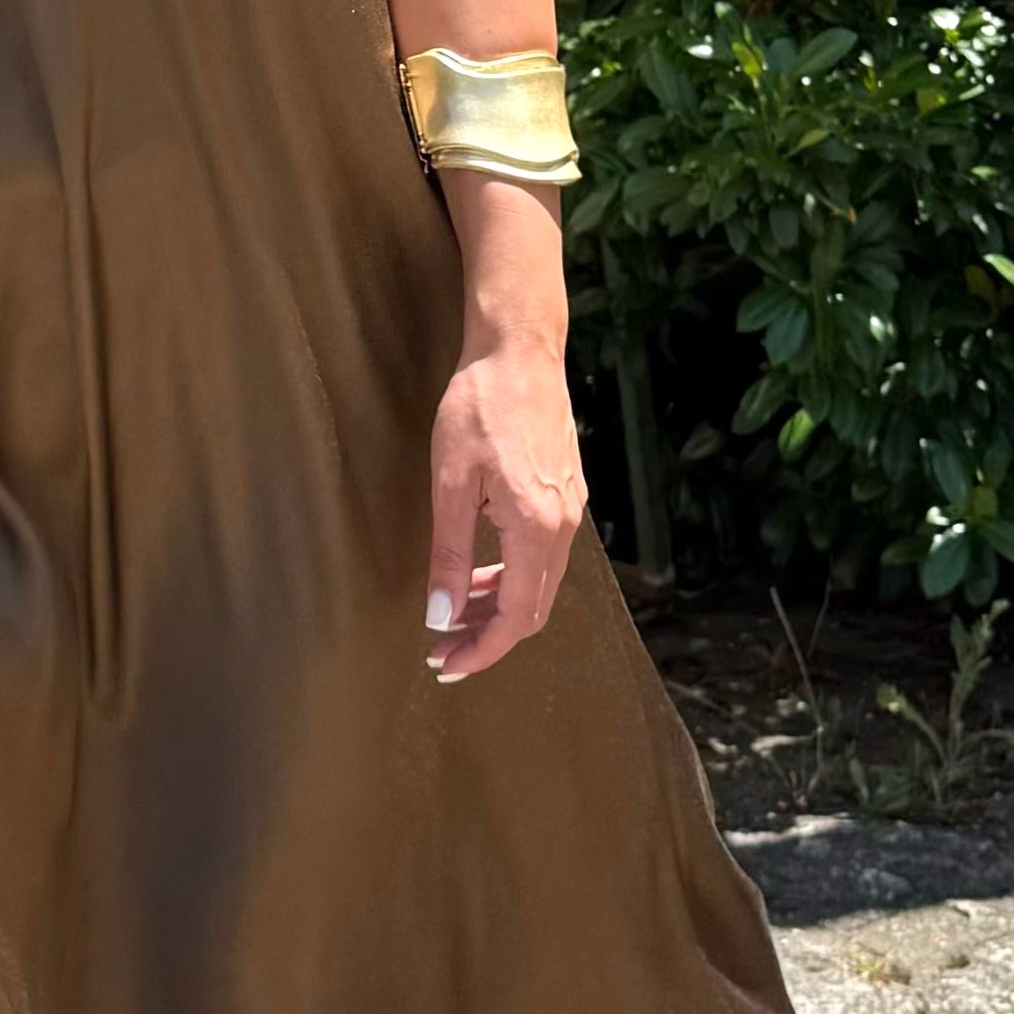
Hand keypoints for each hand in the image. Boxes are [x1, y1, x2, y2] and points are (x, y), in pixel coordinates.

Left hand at [423, 325, 585, 684]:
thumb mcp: (450, 483)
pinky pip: (545, 556)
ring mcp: (571, 509)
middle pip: (534, 608)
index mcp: (537, 527)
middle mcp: (564, 525)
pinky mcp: (567, 494)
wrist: (520, 351)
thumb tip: (442, 615)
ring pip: (540, 583)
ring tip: (456, 610)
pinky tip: (480, 569)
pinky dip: (513, 575)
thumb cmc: (479, 406)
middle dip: (489, 635)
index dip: (483, 649)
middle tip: (444, 647)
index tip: (447, 663)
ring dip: (500, 605)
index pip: (517, 616)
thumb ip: (449, 555)